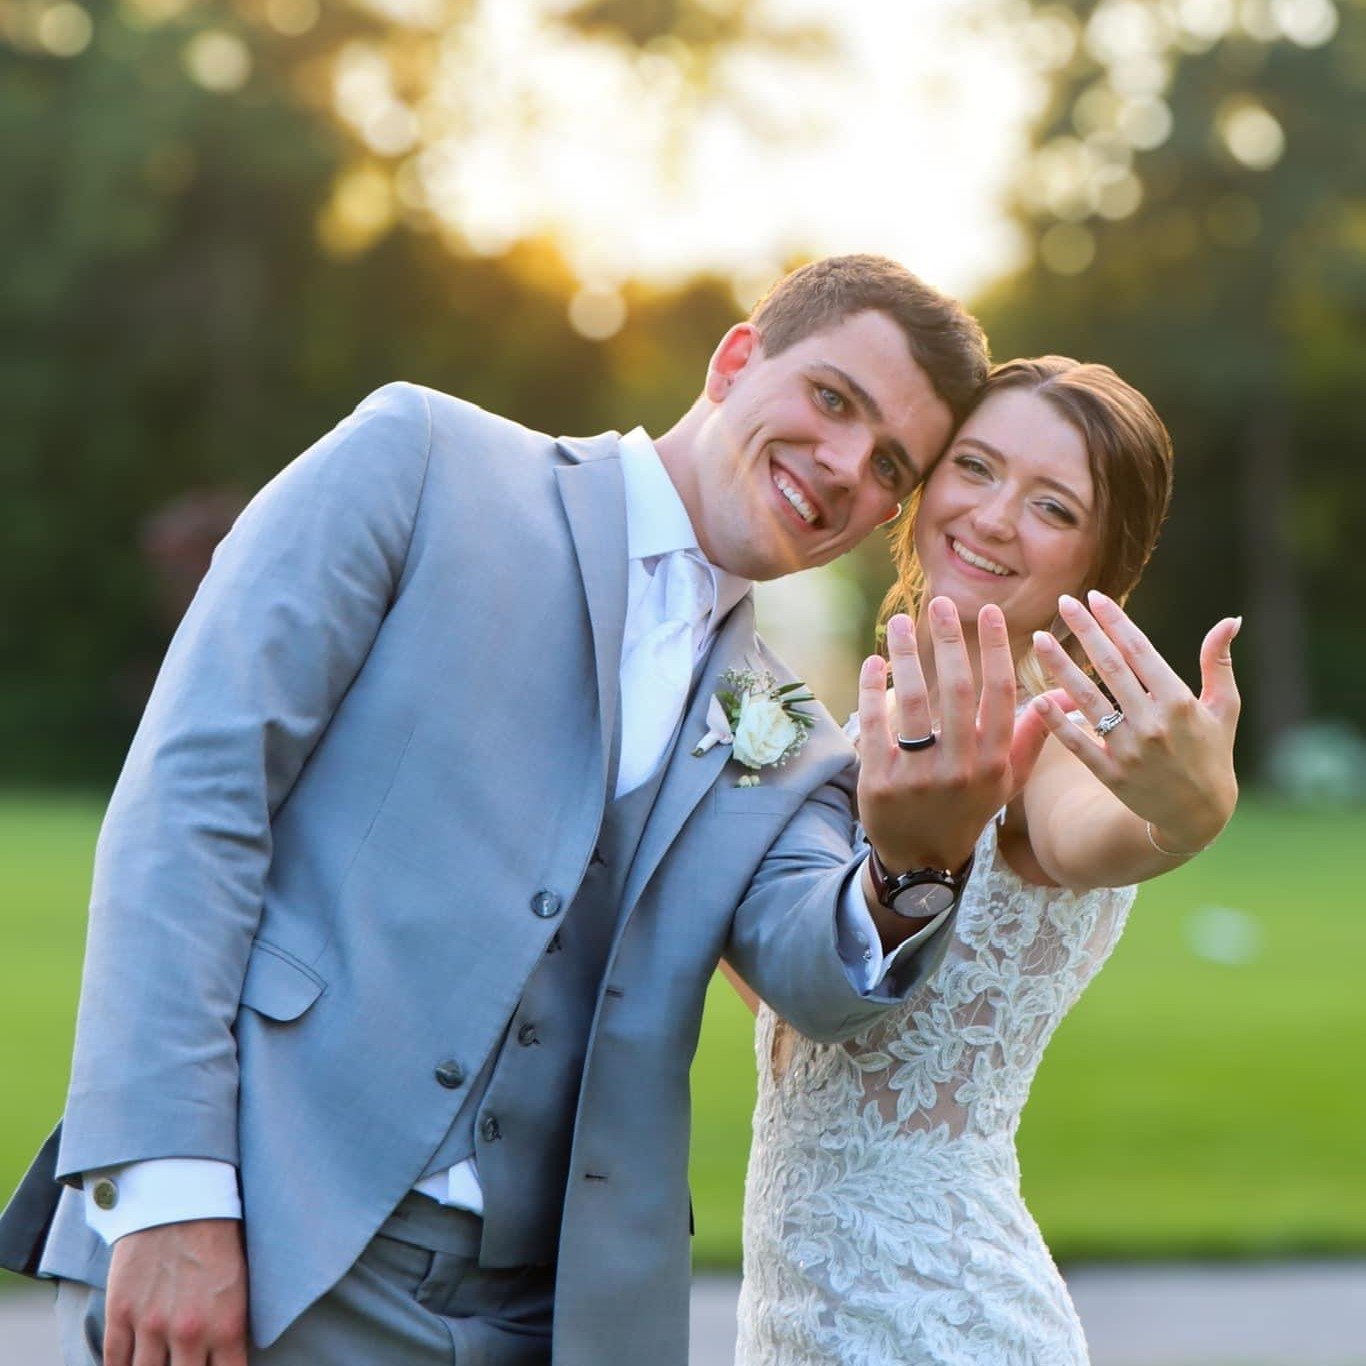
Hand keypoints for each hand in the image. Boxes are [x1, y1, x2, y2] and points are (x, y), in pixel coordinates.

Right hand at [105, 1219, 247, 1365]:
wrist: (181, 1198)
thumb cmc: (219, 1238)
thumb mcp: (240, 1284)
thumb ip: (230, 1328)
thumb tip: (225, 1358)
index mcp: (227, 1325)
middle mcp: (189, 1333)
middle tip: (183, 1363)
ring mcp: (151, 1325)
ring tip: (159, 1363)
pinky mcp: (121, 1313)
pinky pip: (114, 1363)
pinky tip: (128, 1365)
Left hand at [857, 599, 1050, 876]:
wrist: (922, 859)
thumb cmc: (968, 808)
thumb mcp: (1007, 779)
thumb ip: (1033, 734)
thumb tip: (1065, 692)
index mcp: (994, 761)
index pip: (1000, 694)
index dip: (996, 650)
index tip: (989, 612)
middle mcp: (959, 766)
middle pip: (956, 689)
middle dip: (950, 640)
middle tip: (940, 603)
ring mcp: (917, 774)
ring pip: (912, 701)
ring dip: (907, 655)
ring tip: (903, 622)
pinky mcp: (879, 779)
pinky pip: (876, 723)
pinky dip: (873, 688)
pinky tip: (875, 660)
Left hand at [1031, 591, 1239, 852]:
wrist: (1198, 815)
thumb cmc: (1212, 752)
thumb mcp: (1224, 708)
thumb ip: (1218, 662)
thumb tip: (1231, 619)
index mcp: (1179, 702)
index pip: (1140, 652)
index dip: (1115, 622)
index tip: (1093, 597)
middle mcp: (1152, 723)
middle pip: (1110, 668)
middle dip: (1085, 632)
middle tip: (1062, 603)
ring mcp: (1129, 750)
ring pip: (1088, 700)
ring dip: (1060, 668)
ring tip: (1038, 640)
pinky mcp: (1110, 774)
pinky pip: (1077, 744)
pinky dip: (1057, 722)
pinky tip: (1036, 699)